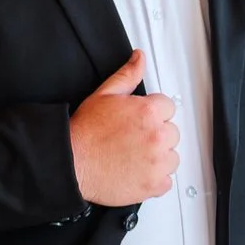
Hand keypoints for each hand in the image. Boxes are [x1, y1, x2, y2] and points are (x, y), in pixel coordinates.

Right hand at [70, 49, 179, 205]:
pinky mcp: (152, 185)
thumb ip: (127, 75)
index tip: (139, 121)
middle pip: (172, 133)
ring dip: (158, 158)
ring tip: (134, 156)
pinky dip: (154, 180)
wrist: (72, 163)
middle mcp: (156, 137)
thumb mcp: (104, 95)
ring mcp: (156, 163)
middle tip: (133, 140)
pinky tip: (136, 172)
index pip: (168, 107)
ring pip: (172, 158)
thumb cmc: (85, 133)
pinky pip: (166, 182)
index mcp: (148, 112)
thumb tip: (139, 59)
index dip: (152, 113)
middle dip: (156, 135)